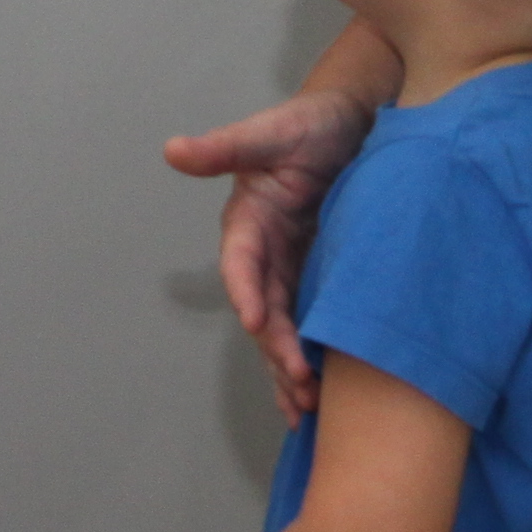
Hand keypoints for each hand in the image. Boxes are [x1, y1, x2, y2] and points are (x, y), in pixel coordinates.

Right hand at [165, 81, 378, 419]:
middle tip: (300, 381)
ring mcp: (291, 271)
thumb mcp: (271, 130)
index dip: (246, 291)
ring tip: (307, 409)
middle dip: (277, 347)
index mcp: (249, 221)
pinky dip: (310, 360)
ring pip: (283, 328)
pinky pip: (309, 325)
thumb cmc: (311, 122)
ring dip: (290, 368)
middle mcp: (264, 254)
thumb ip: (226, 146)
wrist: (356, 123)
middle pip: (264, 309)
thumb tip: (175, 150)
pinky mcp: (319, 280)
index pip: (241, 263)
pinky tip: (321, 399)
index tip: (255, 320)